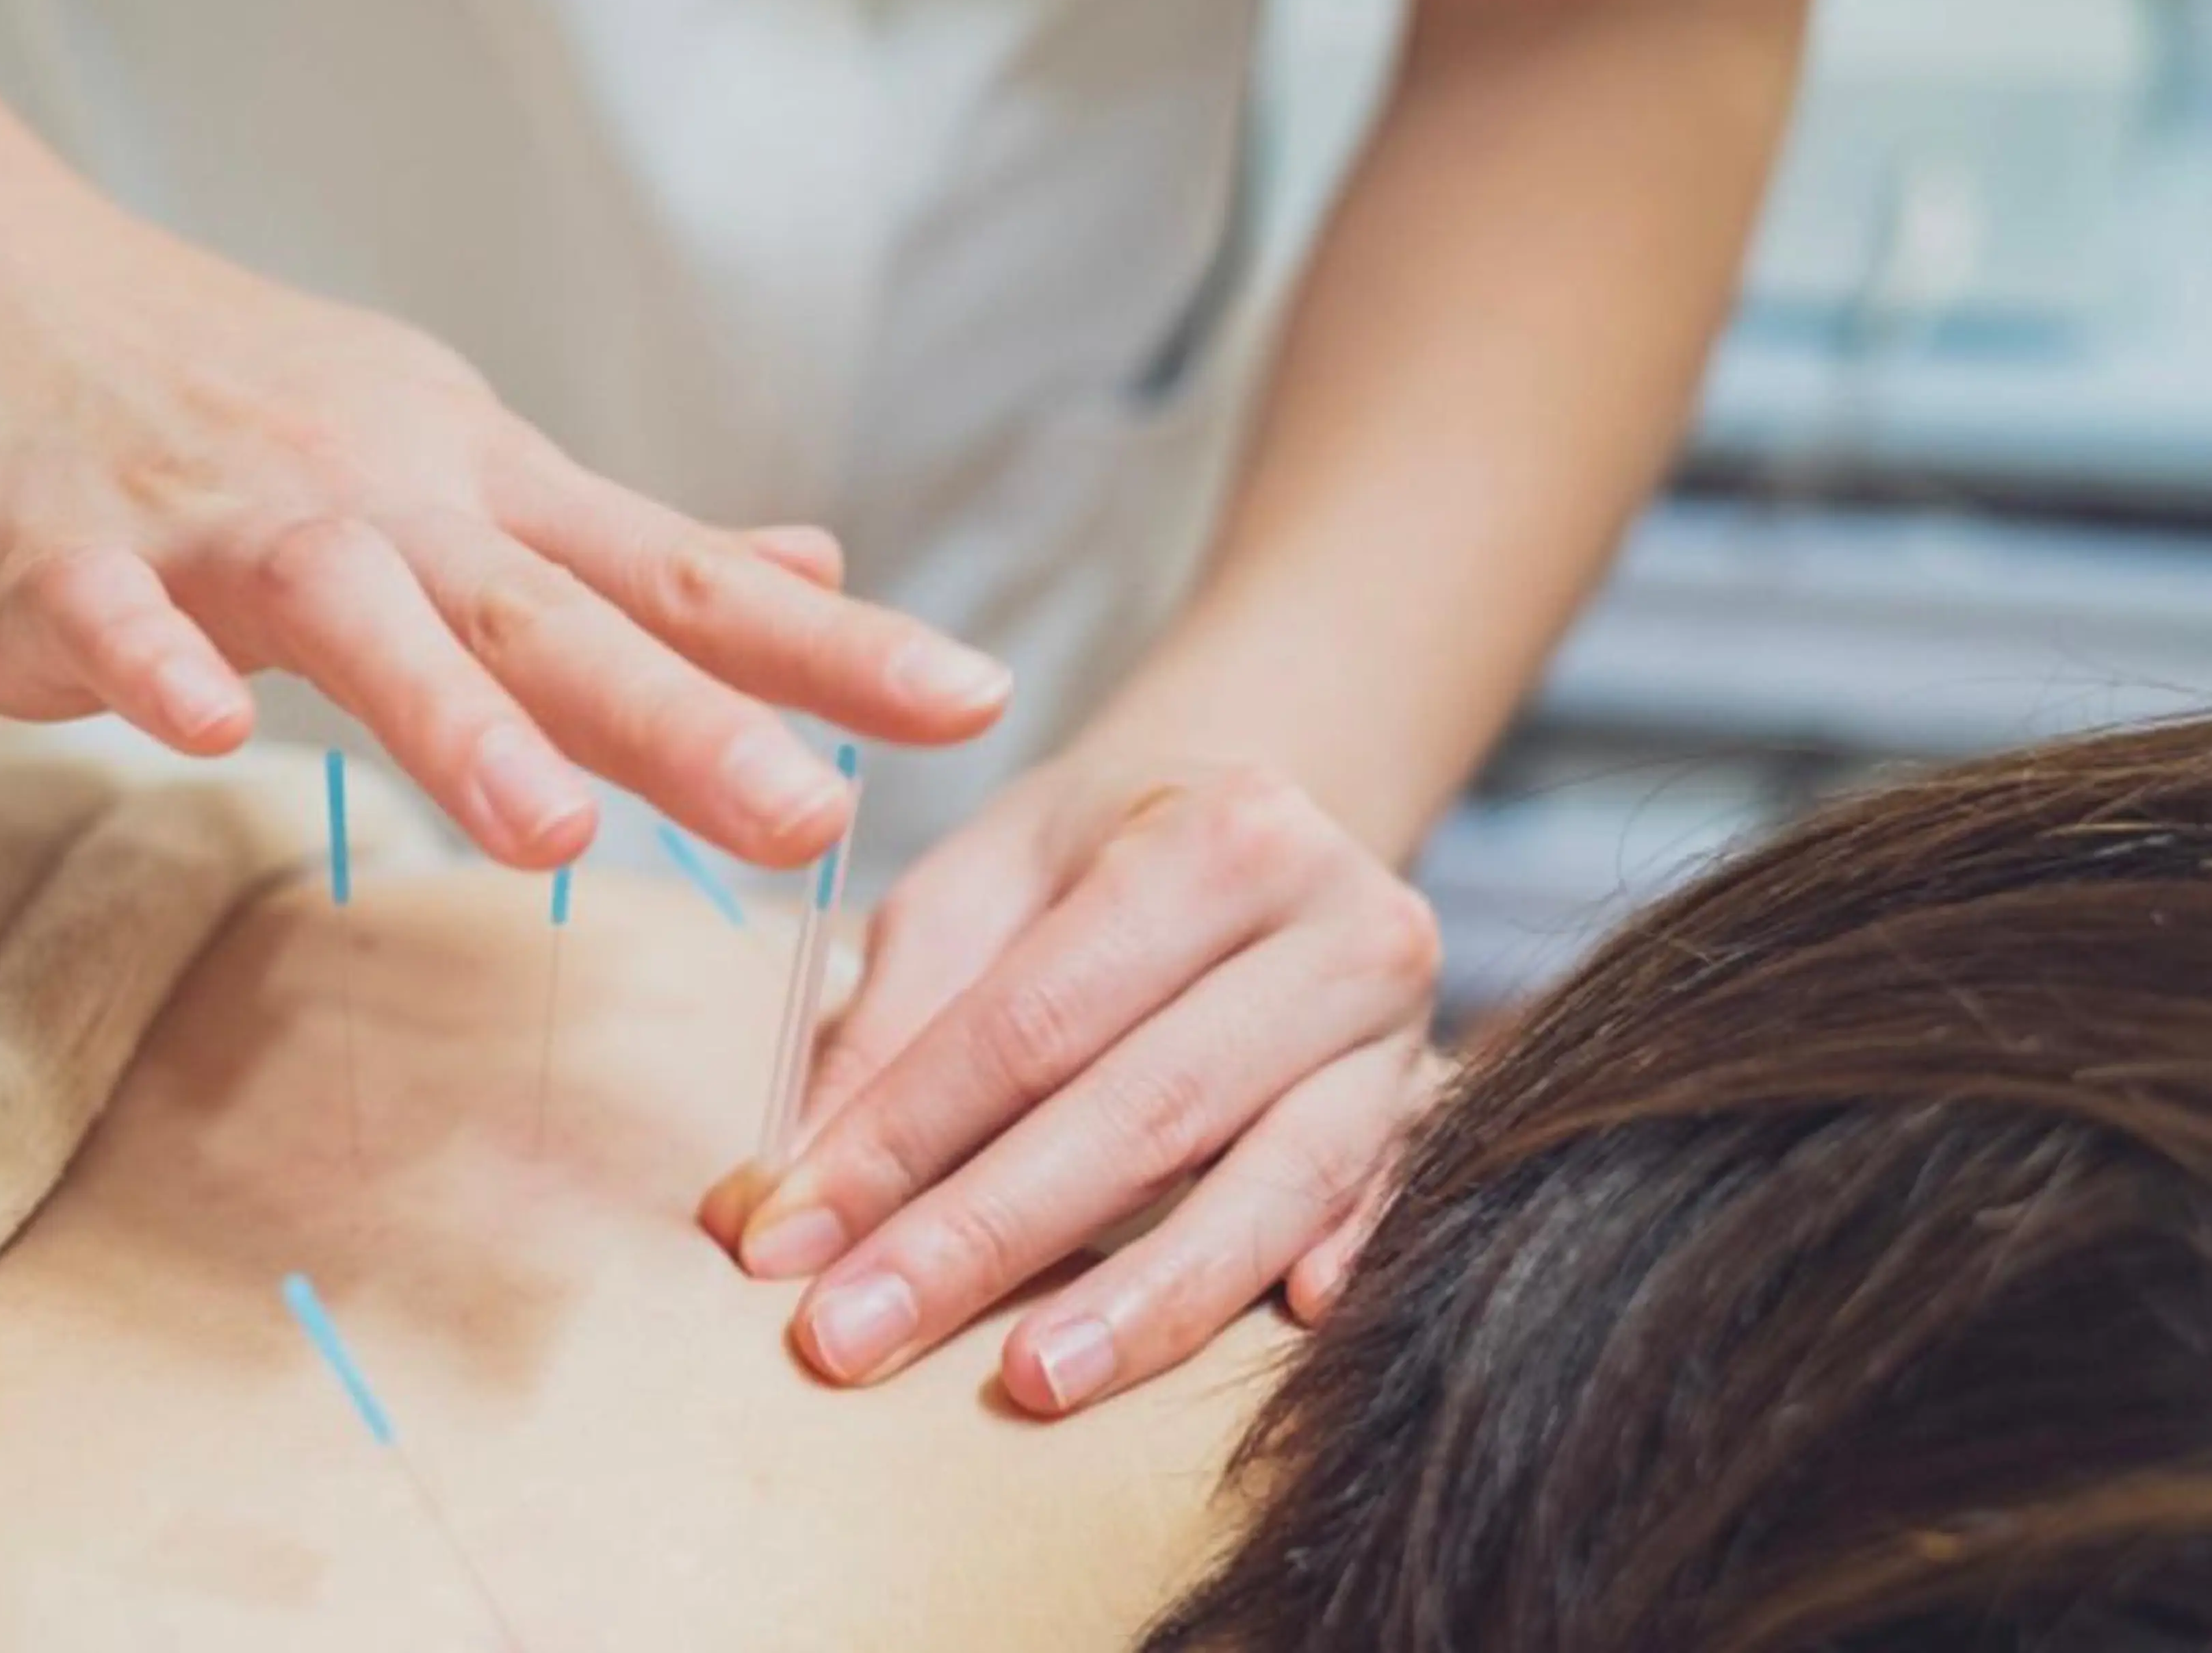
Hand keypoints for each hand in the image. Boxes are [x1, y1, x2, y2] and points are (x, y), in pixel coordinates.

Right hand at [0, 202, 1009, 867]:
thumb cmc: (256, 404)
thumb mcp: (470, 459)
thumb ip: (635, 551)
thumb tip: (815, 571)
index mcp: (490, 495)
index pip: (687, 580)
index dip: (833, 648)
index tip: (977, 700)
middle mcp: (386, 504)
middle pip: (555, 615)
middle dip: (687, 721)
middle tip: (811, 815)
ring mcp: (222, 527)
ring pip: (357, 614)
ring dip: (453, 716)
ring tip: (552, 824)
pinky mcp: (64, 562)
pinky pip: (115, 616)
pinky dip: (154, 661)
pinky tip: (200, 726)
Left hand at [701, 753, 1447, 1413]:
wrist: (1262, 831)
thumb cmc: (1100, 861)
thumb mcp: (979, 889)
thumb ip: (889, 1030)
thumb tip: (784, 1202)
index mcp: (1214, 833)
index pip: (1031, 1018)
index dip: (900, 1138)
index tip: (786, 1239)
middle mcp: (1335, 921)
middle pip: (1144, 1105)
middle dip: (986, 1236)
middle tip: (854, 1337)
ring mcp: (1399, 1025)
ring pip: (1276, 1178)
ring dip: (1149, 1294)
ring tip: (1032, 1380)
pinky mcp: (1427, 1104)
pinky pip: (1385, 1201)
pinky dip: (1336, 1259)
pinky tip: (1283, 1326)